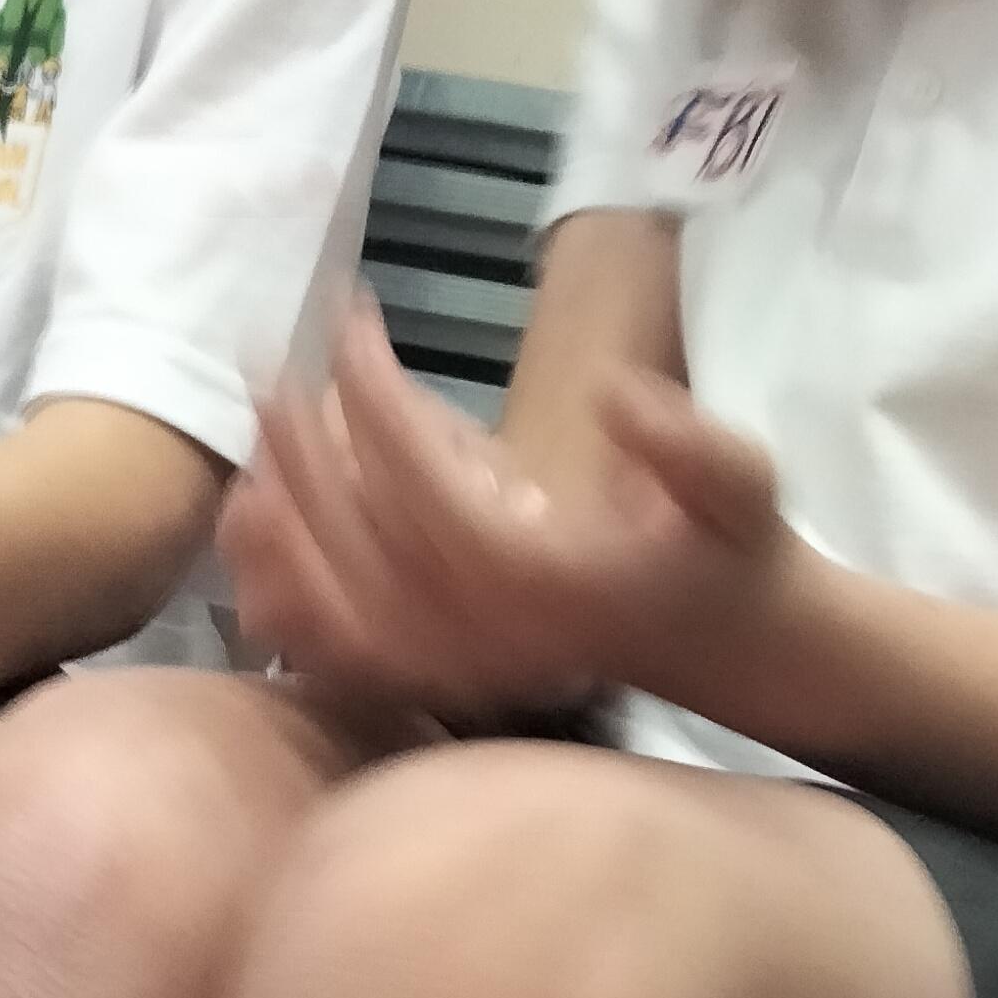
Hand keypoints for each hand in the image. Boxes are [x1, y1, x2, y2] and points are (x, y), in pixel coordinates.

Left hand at [221, 295, 787, 716]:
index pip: (431, 493)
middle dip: (302, 444)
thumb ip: (692, 447)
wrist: (718, 640)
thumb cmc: (723, 548)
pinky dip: (278, 585)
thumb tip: (614, 396)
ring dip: (276, 512)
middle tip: (273, 357)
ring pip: (326, 604)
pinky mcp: (433, 677)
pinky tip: (255, 512)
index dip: (379, 404)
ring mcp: (453, 668)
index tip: (351, 321)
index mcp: (547, 587)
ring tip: (257, 423)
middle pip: (358, 547)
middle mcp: (487, 638)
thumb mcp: (741, 483)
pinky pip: (330, 646)